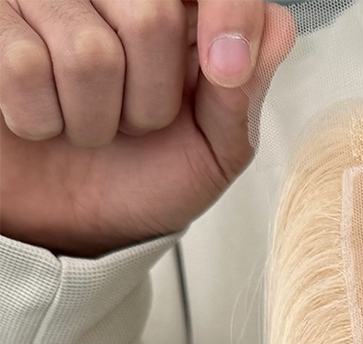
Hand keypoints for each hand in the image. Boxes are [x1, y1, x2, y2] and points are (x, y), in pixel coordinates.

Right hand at [0, 0, 293, 256]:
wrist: (72, 223)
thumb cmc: (143, 177)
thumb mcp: (214, 151)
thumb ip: (244, 95)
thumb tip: (258, 35)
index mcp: (177, 10)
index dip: (230, 14)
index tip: (224, 72)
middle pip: (154, 18)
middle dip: (153, 102)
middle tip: (134, 122)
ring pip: (90, 52)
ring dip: (94, 119)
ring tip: (86, 124)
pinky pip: (24, 65)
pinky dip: (40, 118)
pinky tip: (40, 118)